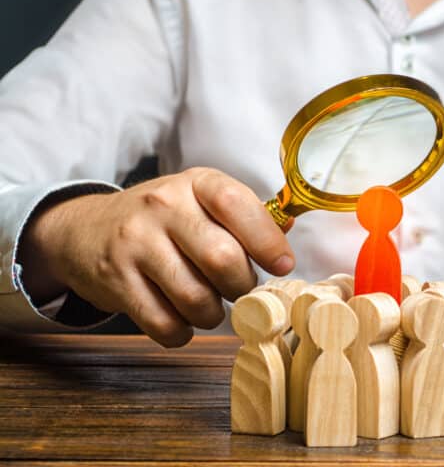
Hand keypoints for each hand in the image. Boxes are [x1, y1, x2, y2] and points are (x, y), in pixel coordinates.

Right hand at [19, 168, 294, 346]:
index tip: (282, 265)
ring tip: (209, 306)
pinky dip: (181, 332)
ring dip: (212, 314)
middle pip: (222, 259)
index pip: (237, 204)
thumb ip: (242, 218)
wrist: (85, 230)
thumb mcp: (200, 201)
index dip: (267, 240)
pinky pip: (163, 323)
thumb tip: (286, 237)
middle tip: (238, 291)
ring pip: (195, 298)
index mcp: (196, 183)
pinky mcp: (116, 280)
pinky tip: (182, 321)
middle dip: (241, 287)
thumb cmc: (162, 220)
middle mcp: (163, 206)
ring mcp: (135, 242)